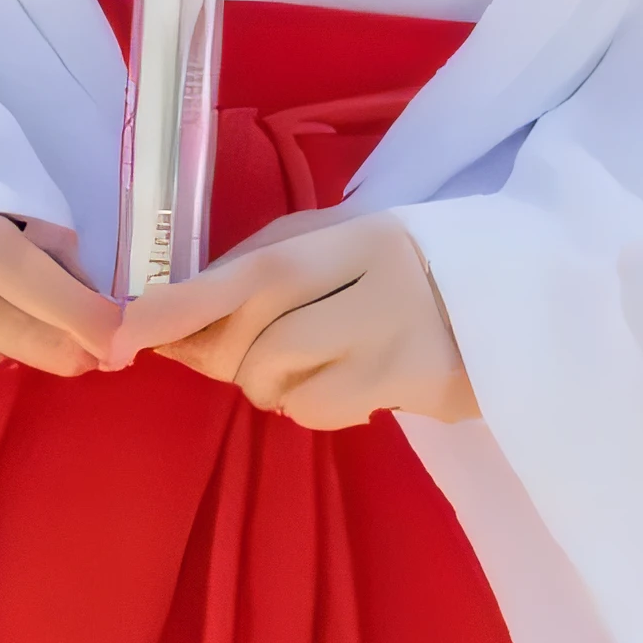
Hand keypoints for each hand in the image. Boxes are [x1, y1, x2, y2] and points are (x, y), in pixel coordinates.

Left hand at [111, 212, 478, 430]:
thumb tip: (170, 318)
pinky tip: (344, 380)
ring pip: (280, 381)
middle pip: (258, 334)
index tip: (122, 332)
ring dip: (268, 381)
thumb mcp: (342, 244)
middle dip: (218, 352)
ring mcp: (400, 339)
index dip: (182, 302)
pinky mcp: (415, 387)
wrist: (520, 304)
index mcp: (355, 232)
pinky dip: (308, 402)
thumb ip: (265, 268)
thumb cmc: (407, 267)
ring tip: (311, 358)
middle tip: (224, 349)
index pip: (254, 268)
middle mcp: (379, 281)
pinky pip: (316, 410)